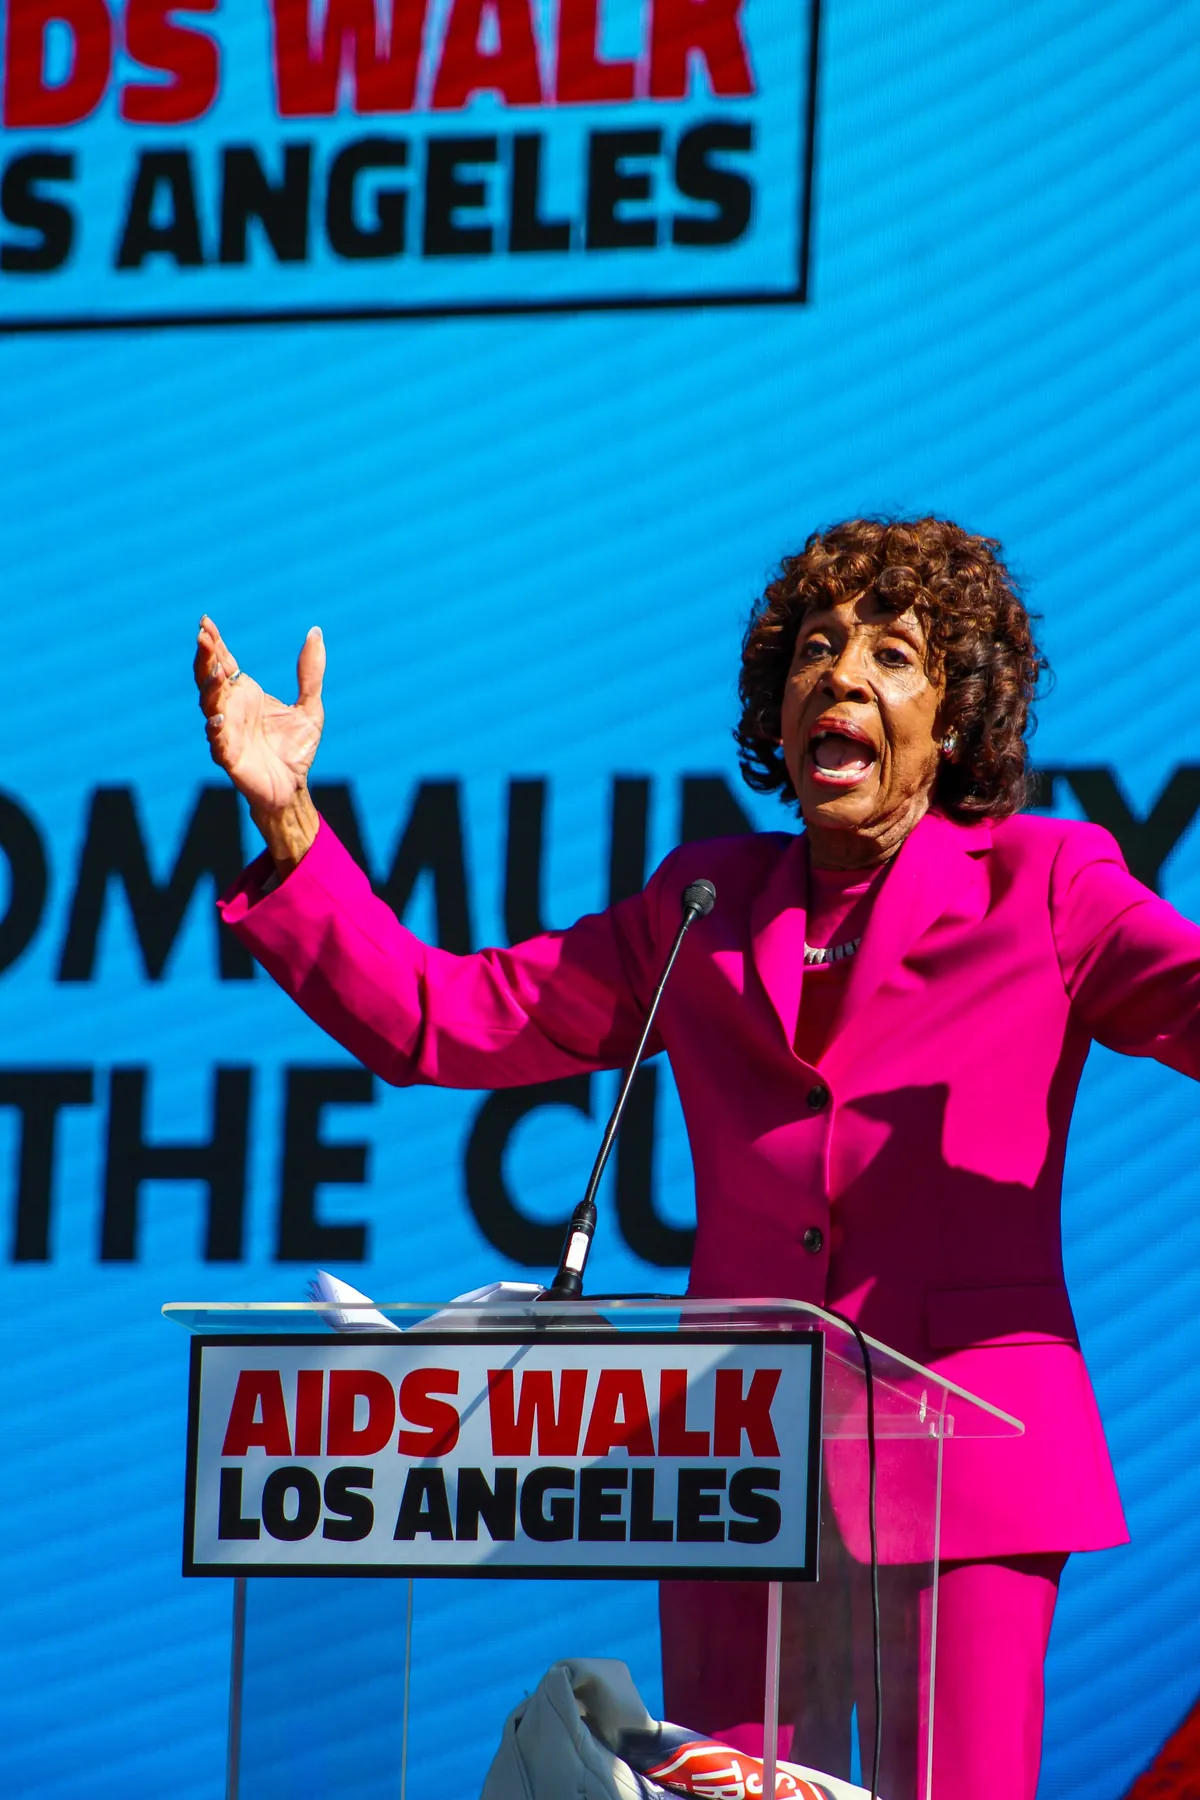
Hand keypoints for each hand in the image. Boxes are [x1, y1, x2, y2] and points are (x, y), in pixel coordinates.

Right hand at [194, 616, 324, 865]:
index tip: (206, 621)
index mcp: (244, 695)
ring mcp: (226, 732)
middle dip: (205, 658)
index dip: (214, 643)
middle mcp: (230, 709)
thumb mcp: (310, 707)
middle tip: (203, 636)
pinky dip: (216, 728)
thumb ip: (311, 673)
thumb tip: (316, 632)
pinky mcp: (229, 757)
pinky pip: (217, 740)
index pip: (224, 662)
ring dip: (210, 687)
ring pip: (210, 705)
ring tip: (214, 669)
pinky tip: (218, 716)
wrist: (294, 787)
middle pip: (210, 678)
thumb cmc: (295, 749)